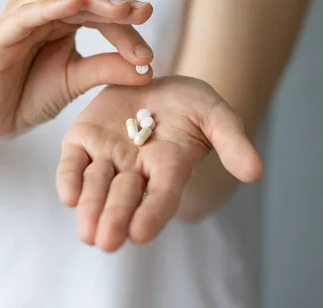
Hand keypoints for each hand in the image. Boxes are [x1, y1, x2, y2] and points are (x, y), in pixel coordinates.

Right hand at [0, 0, 154, 137]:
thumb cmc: (31, 95)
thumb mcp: (76, 80)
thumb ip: (107, 69)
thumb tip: (149, 68)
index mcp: (61, 20)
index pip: (98, 13)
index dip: (125, 27)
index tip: (149, 51)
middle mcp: (41, 11)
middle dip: (113, 4)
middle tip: (142, 12)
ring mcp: (19, 19)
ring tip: (118, 8)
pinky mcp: (0, 35)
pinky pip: (26, 15)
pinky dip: (50, 6)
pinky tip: (74, 4)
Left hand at [56, 76, 262, 251]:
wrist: (154, 81)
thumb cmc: (189, 104)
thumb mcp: (215, 115)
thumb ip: (231, 141)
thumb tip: (255, 172)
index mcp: (167, 169)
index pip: (160, 197)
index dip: (151, 214)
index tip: (140, 234)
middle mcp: (134, 170)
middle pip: (124, 198)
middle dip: (115, 218)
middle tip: (106, 241)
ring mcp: (106, 156)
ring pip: (96, 185)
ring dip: (91, 207)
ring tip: (86, 230)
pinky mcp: (82, 139)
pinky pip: (72, 162)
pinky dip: (68, 178)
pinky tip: (68, 196)